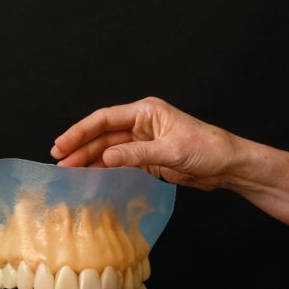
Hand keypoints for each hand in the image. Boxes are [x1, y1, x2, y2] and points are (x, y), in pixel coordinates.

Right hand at [51, 97, 244, 188]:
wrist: (228, 165)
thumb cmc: (208, 148)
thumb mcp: (171, 150)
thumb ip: (136, 154)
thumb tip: (105, 157)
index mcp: (146, 111)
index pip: (105, 118)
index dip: (81, 130)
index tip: (62, 144)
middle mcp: (141, 124)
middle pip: (102, 134)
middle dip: (80, 147)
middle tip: (59, 161)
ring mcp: (142, 142)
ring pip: (108, 150)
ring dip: (88, 160)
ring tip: (69, 172)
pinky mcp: (147, 159)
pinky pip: (119, 163)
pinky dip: (103, 170)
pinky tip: (89, 177)